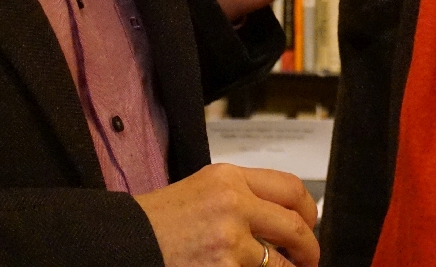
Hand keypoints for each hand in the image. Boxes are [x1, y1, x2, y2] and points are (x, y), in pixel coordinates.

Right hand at [136, 164, 317, 266]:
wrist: (124, 242)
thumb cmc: (158, 223)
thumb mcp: (202, 192)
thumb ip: (240, 198)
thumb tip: (279, 219)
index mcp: (228, 177)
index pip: (290, 187)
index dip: (309, 209)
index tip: (310, 223)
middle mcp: (233, 203)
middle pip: (296, 225)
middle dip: (309, 249)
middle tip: (309, 260)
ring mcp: (230, 240)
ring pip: (282, 262)